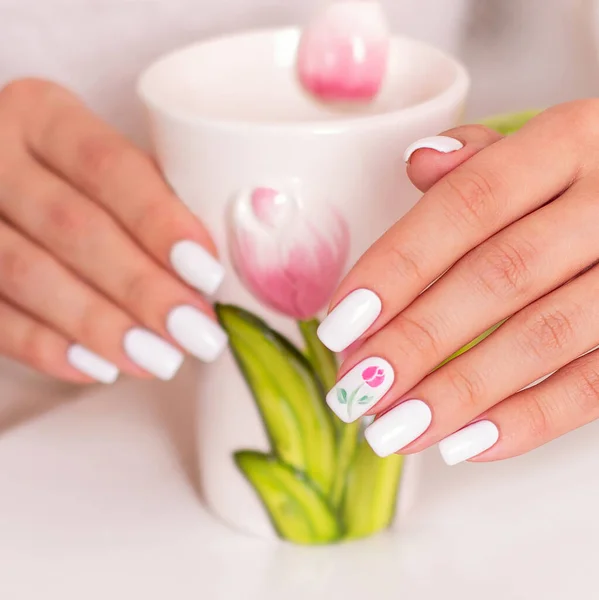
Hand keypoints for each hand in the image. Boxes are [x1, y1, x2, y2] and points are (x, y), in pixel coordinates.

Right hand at [0, 79, 226, 383]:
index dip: (160, 222)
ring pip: (28, 275)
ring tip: (160, 359)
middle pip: (73, 227)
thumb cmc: (76, 177)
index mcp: (42, 115)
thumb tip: (213, 268)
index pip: (108, 166)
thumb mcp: (105, 161)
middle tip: (195, 331)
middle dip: (141, 287)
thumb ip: (151, 196)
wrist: (2, 185)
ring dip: (101, 326)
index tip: (207, 272)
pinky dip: (48, 348)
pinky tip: (100, 367)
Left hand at [317, 101, 598, 463]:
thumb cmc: (594, 177)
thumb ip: (482, 160)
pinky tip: (465, 442)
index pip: (466, 205)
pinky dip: (528, 420)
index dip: (396, 267)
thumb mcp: (549, 147)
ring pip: (542, 337)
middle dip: (415, 340)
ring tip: (394, 428)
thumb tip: (419, 165)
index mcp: (571, 143)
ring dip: (458, 392)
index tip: (341, 323)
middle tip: (357, 387)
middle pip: (497, 277)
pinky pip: (595, 385)